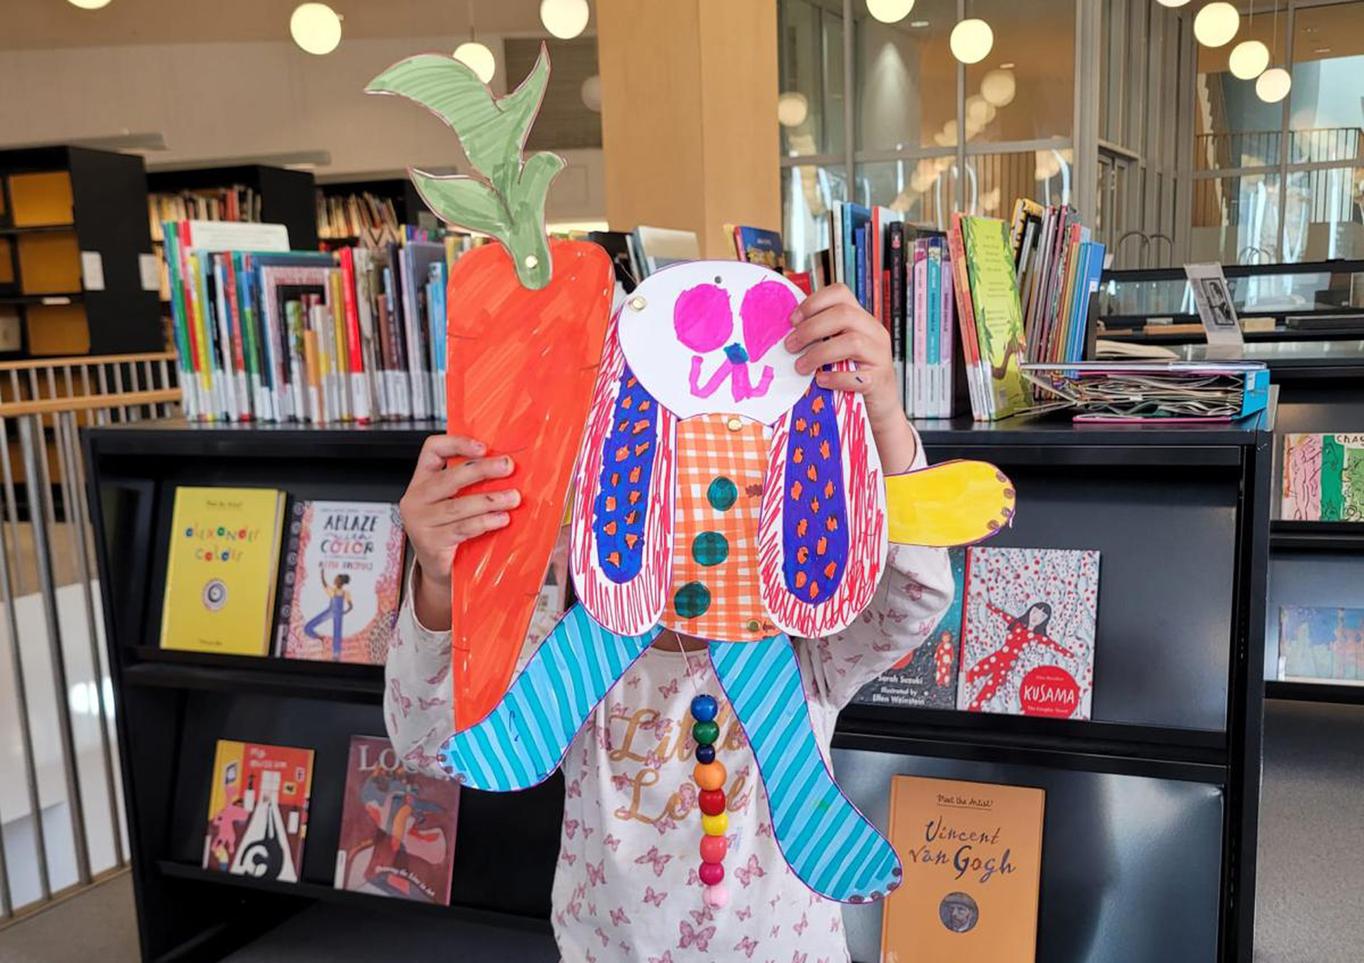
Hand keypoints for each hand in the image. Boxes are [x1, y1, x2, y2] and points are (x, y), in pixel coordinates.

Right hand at [399, 435, 518, 629]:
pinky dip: (485, 522)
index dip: (457, 443)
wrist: (440, 571)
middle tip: (508, 467)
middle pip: (450, 477)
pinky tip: (502, 519)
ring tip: (513, 498)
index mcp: (421, 480)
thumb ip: (470, 484)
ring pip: (458, 505)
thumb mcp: (455, 502)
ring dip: (490, 500)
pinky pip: (462, 528)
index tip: (484, 447)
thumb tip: (506, 464)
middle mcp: (415, 498)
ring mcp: (419, 521)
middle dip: (483, 470)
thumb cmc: (452, 531)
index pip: (432, 449)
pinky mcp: (430, 542)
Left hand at [785, 284, 917, 473]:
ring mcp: (880, 355)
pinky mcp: (879, 380)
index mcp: (861, 319)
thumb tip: (786, 332)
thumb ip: (821, 336)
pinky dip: (835, 378)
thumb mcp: (838, 350)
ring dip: (819, 353)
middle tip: (790, 346)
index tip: (793, 321)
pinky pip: (857, 376)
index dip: (814, 302)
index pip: (840, 293)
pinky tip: (821, 381)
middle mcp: (874, 332)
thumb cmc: (851, 375)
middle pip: (844, 314)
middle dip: (811, 329)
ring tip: (800, 367)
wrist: (880, 406)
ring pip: (852, 342)